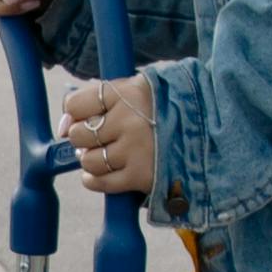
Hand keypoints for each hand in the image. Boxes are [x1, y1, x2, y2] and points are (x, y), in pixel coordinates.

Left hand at [63, 71, 155, 200]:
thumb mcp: (138, 89)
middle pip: (78, 135)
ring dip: (94, 161)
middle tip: (103, 139)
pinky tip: (109, 172)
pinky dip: (96, 180)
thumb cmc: (164, 110)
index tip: (87, 117)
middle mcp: (128, 119)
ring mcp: (134, 149)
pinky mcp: (140, 175)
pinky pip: (99, 182)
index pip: (74, 104)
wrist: (209, 133)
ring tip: (111, 155)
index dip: (76, 113)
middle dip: (86, 139)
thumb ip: (98, 99)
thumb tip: (62, 127)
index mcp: (126, 92)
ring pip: (88, 161)